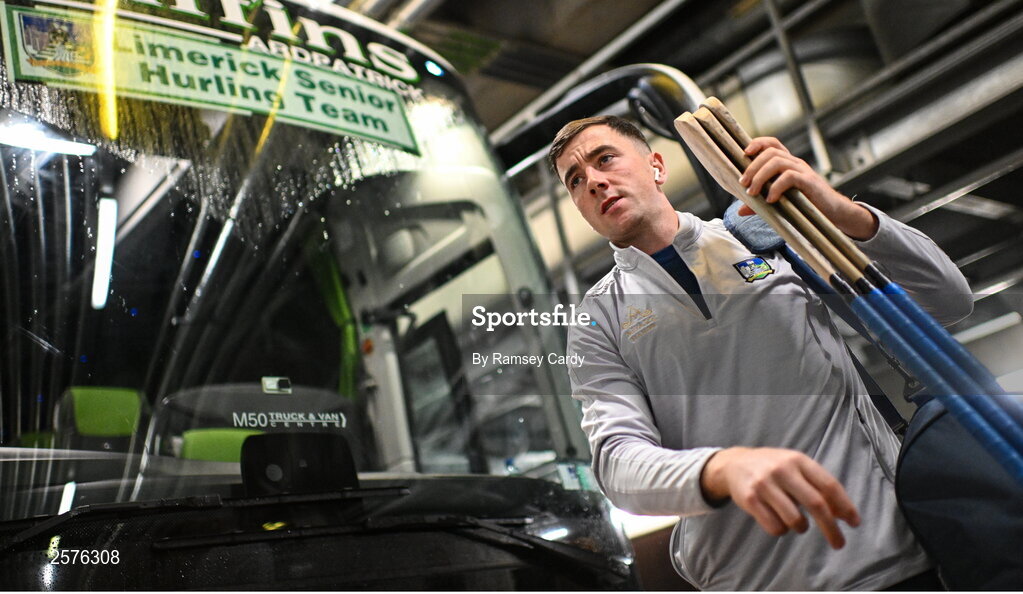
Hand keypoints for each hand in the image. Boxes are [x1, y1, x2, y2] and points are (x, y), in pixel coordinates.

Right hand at [700, 447, 860, 548]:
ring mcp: (764, 484)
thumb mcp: (795, 467)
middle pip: (816, 504)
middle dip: (831, 528)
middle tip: (839, 543)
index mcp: (798, 460)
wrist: (734, 463)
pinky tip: (777, 520)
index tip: (853, 523)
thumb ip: (817, 485)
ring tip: (798, 524)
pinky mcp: (750, 499)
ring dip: (801, 528)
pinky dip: (781, 530)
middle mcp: (782, 470)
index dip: (845, 506)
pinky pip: (775, 527)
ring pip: (795, 520)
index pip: (829, 485)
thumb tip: (841, 513)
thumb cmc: (773, 468)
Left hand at [736, 137, 877, 240]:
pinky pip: (789, 177)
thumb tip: (739, 211)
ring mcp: (803, 171)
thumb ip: (759, 204)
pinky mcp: (809, 182)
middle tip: (743, 184)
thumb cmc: (805, 206)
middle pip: (770, 153)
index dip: (758, 143)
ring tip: (753, 193)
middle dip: (752, 167)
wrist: (833, 213)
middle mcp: (795, 163)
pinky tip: (771, 200)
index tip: (744, 154)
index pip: (772, 144)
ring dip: (760, 177)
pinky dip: (776, 188)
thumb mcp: (779, 204)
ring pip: (777, 162)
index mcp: (787, 164)